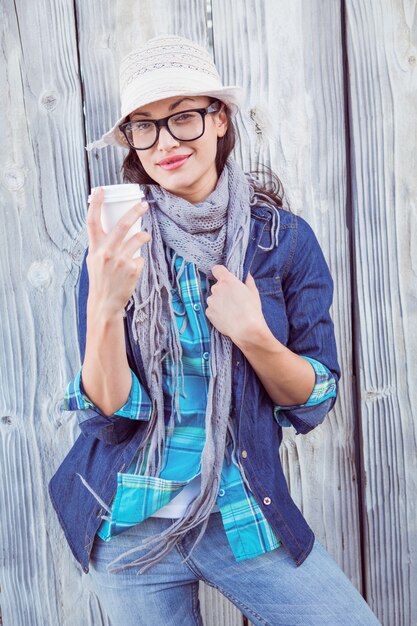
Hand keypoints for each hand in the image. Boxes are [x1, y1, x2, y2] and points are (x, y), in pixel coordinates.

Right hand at [85, 187, 150, 315]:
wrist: (105, 303)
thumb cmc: (100, 280)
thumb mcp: (94, 260)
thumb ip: (102, 245)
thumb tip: (114, 229)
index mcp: (94, 247)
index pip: (92, 220)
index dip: (96, 203)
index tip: (101, 189)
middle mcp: (106, 252)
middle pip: (123, 224)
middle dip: (136, 211)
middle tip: (144, 205)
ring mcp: (120, 260)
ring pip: (139, 238)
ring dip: (144, 236)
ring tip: (145, 237)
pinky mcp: (133, 269)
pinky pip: (141, 258)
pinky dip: (139, 261)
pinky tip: (133, 269)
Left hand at [205, 265, 267, 342]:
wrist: (246, 329)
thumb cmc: (252, 309)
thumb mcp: (253, 292)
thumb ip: (248, 280)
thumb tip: (246, 274)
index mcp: (227, 280)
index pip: (217, 269)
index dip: (220, 273)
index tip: (224, 277)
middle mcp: (216, 289)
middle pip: (216, 286)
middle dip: (223, 291)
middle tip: (233, 299)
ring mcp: (210, 301)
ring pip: (213, 298)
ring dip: (219, 302)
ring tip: (230, 310)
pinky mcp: (208, 312)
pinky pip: (211, 309)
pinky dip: (217, 312)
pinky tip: (226, 317)